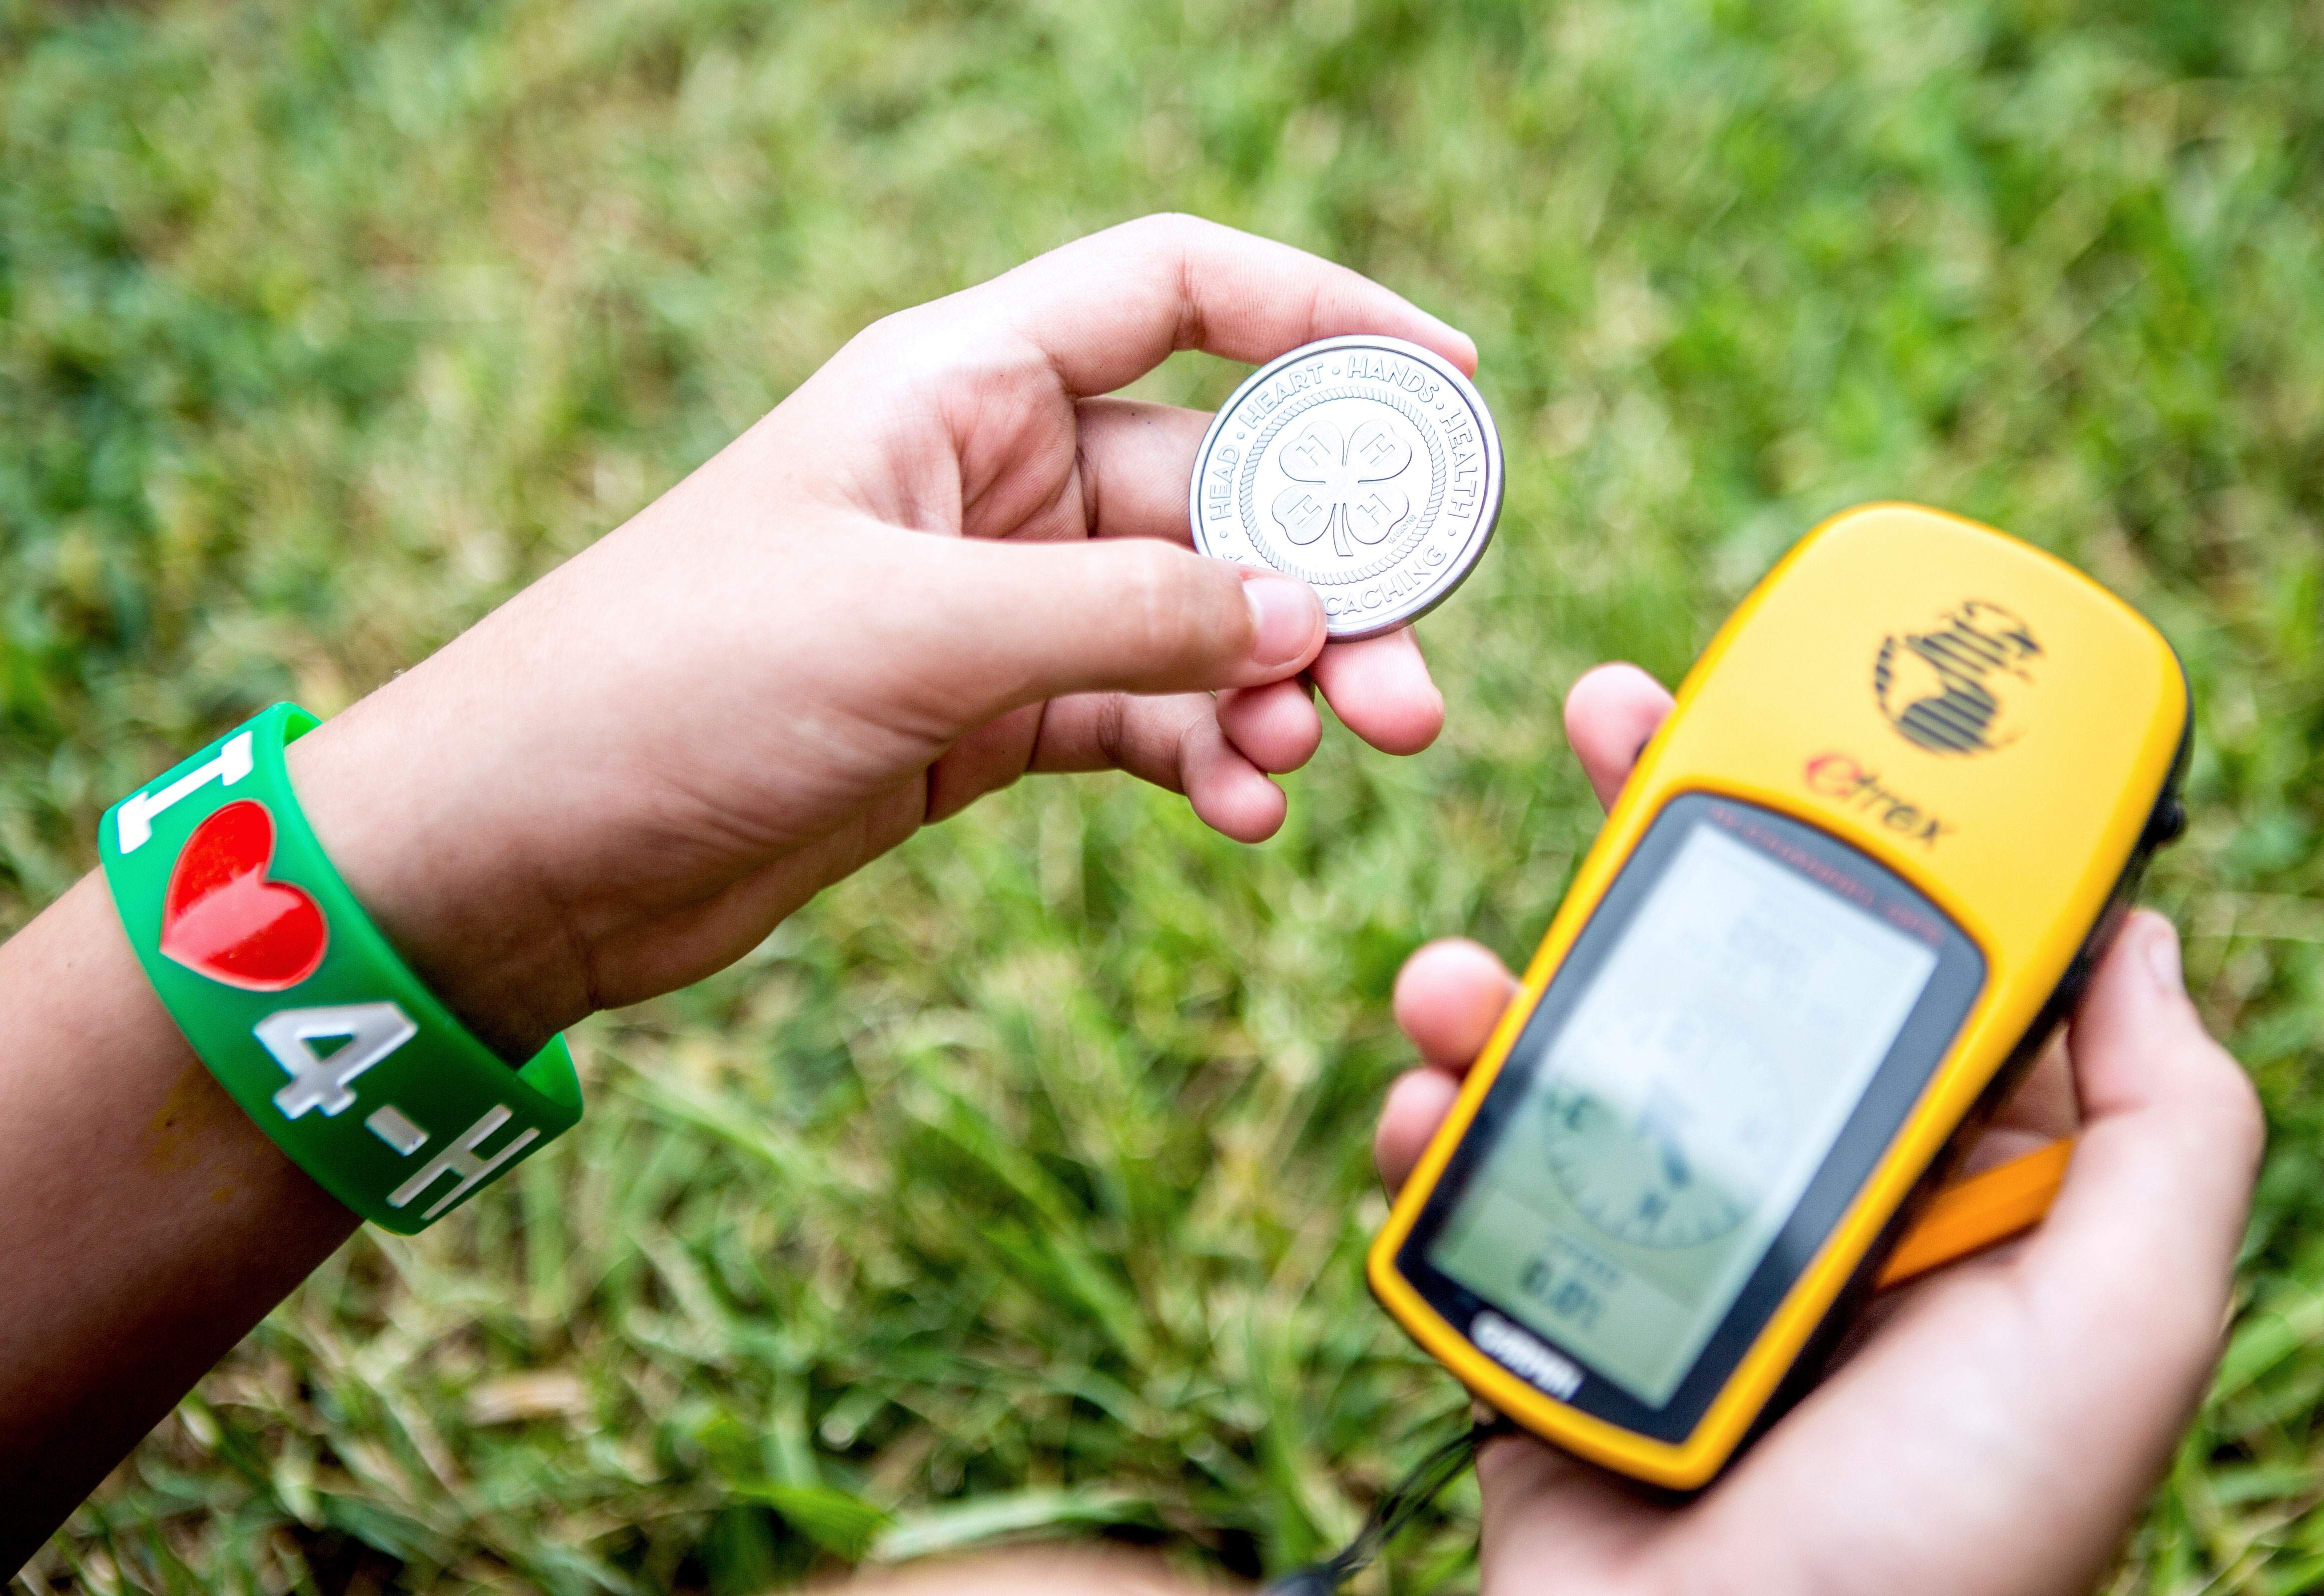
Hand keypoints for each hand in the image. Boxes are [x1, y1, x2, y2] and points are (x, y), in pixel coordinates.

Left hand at [287, 215, 1472, 1056]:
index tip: (1448, 383)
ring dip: (1272, 683)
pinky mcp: (978, 715)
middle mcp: (988, 476)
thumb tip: (1307, 618)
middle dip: (1322, 577)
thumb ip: (1124, 615)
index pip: (1178, 289)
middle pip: (1214, 489)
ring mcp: (990, 601)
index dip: (1320, 314)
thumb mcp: (916, 632)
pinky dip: (1197, 754)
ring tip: (1318, 758)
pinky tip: (1239, 809)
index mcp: (958, 384)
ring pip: (1190, 616)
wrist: (527, 847)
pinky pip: (1135, 711)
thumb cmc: (674, 686)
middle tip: (1404, 686)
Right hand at [1378, 664, 2263, 1595]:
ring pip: (1575, 1048)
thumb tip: (2143, 934)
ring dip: (1502, 984)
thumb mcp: (2112, 1333)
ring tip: (1448, 983)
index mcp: (1941, 1180)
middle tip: (1599, 719)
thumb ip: (2164, 1134)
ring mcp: (1659, 1236)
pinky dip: (1427, 1122)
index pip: (1904, 958)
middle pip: (1723, 966)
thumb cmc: (1934, 1549)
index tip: (1810, 711)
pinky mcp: (1539, 1290)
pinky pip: (1469, 1167)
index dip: (1866, 822)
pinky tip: (1418, 1106)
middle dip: (1660, 840)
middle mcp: (1801, 1189)